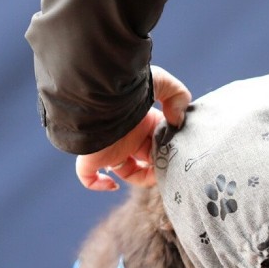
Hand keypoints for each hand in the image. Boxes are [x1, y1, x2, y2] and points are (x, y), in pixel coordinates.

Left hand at [75, 66, 191, 190]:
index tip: (179, 151)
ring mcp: (110, 148)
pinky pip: (88, 177)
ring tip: (154, 174)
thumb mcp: (162, 83)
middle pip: (148, 159)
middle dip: (161, 165)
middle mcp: (128, 136)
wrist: (98, 93)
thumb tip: (177, 122)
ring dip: (142, 178)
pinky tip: (112, 184)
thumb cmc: (129, 85)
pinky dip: (99, 184)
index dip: (171, 149)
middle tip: (170, 164)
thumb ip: (178, 96)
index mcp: (143, 122)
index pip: (160, 141)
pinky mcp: (92, 158)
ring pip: (127, 171)